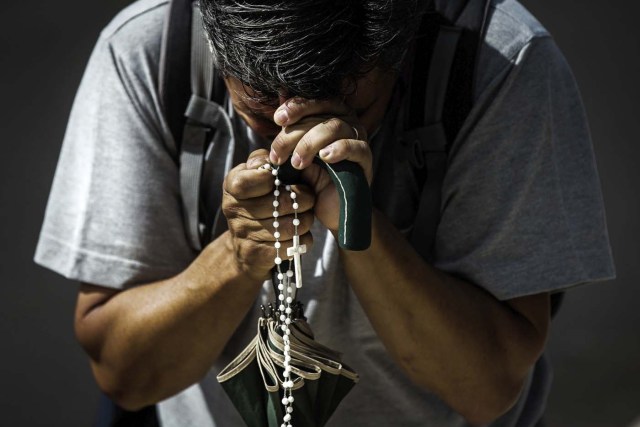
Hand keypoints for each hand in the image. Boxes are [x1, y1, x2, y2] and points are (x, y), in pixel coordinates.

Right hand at [222, 149, 314, 280]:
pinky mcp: (258, 254)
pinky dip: (303, 239)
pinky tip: (300, 234)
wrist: (243, 246)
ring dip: (306, 220)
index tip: (285, 180)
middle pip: (282, 203)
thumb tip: (274, 158)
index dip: (277, 179)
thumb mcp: (251, 175)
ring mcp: (245, 234)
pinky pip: (293, 246)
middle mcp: (234, 210)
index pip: (259, 178)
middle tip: (309, 198)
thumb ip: (261, 161)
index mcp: (232, 186)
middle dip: (304, 199)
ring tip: (305, 215)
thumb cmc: (254, 200)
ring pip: (291, 226)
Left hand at [268, 98, 371, 232]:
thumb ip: (289, 133)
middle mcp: (345, 120)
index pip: (313, 102)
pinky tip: (324, 157)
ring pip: (334, 127)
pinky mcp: (365, 158)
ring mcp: (357, 138)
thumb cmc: (311, 177)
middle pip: (319, 116)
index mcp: (328, 114)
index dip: (296, 107)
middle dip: (294, 134)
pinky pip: (355, 147)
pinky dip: (339, 149)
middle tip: (278, 156)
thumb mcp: (294, 153)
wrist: (330, 208)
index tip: (278, 120)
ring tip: (297, 163)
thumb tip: (278, 109)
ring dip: (310, 144)